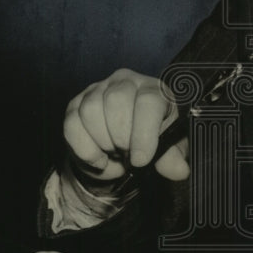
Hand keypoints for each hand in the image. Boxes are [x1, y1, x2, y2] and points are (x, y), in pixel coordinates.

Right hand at [63, 68, 189, 182]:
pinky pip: (72, 124)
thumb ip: (172, 159)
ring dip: (102, 142)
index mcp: (155, 89)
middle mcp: (126, 81)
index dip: (144, 133)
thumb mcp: (167, 152)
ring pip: (91, 110)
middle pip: (117, 100)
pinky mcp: (76, 104)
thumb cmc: (149, 143)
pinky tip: (99, 158)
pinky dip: (85, 149)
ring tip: (114, 154)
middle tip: (127, 154)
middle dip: (121, 137)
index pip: (149, 100)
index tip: (141, 159)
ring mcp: (98, 90)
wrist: (122, 152)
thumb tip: (179, 170)